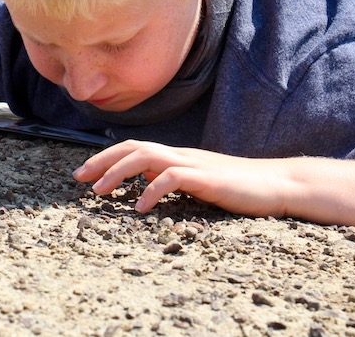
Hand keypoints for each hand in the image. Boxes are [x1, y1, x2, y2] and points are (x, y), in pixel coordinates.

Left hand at [73, 139, 289, 216]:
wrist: (276, 184)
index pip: (134, 148)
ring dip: (118, 172)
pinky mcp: (207, 178)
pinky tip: (140, 207)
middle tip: (78, 179)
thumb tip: (142, 177)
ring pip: (147, 156)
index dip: (105, 157)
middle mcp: (181, 155)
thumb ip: (170, 177)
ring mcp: (194, 164)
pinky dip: (152, 190)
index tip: (82, 174)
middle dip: (101, 161)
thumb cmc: (237, 187)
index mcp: (177, 156)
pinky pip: (173, 178)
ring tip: (100, 192)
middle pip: (133, 147)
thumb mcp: (196, 181)